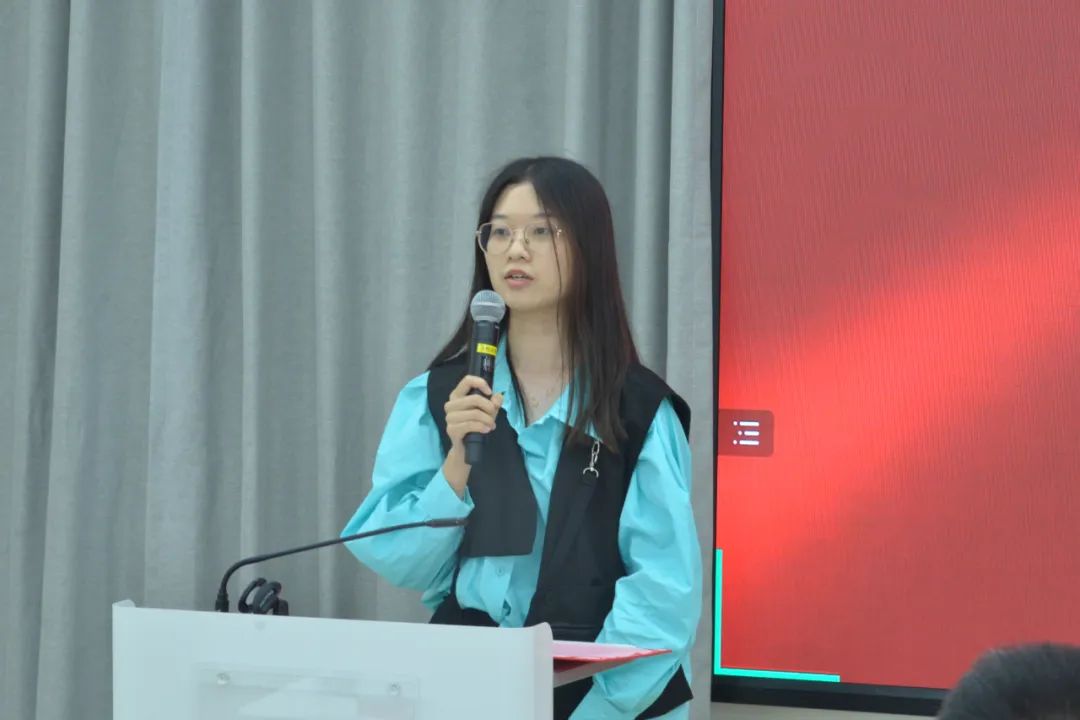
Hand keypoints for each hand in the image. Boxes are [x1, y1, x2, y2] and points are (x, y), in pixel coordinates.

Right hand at [441, 375, 502, 495]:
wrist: (466, 448)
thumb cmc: (476, 426)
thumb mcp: (488, 412)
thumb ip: (494, 402)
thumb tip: (498, 396)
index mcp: (457, 395)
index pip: (467, 380)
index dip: (480, 383)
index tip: (490, 392)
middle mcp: (451, 404)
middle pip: (474, 398)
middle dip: (489, 407)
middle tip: (493, 415)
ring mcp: (449, 418)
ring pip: (474, 413)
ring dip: (487, 419)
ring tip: (491, 425)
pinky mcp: (451, 430)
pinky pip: (470, 425)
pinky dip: (482, 426)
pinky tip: (487, 429)